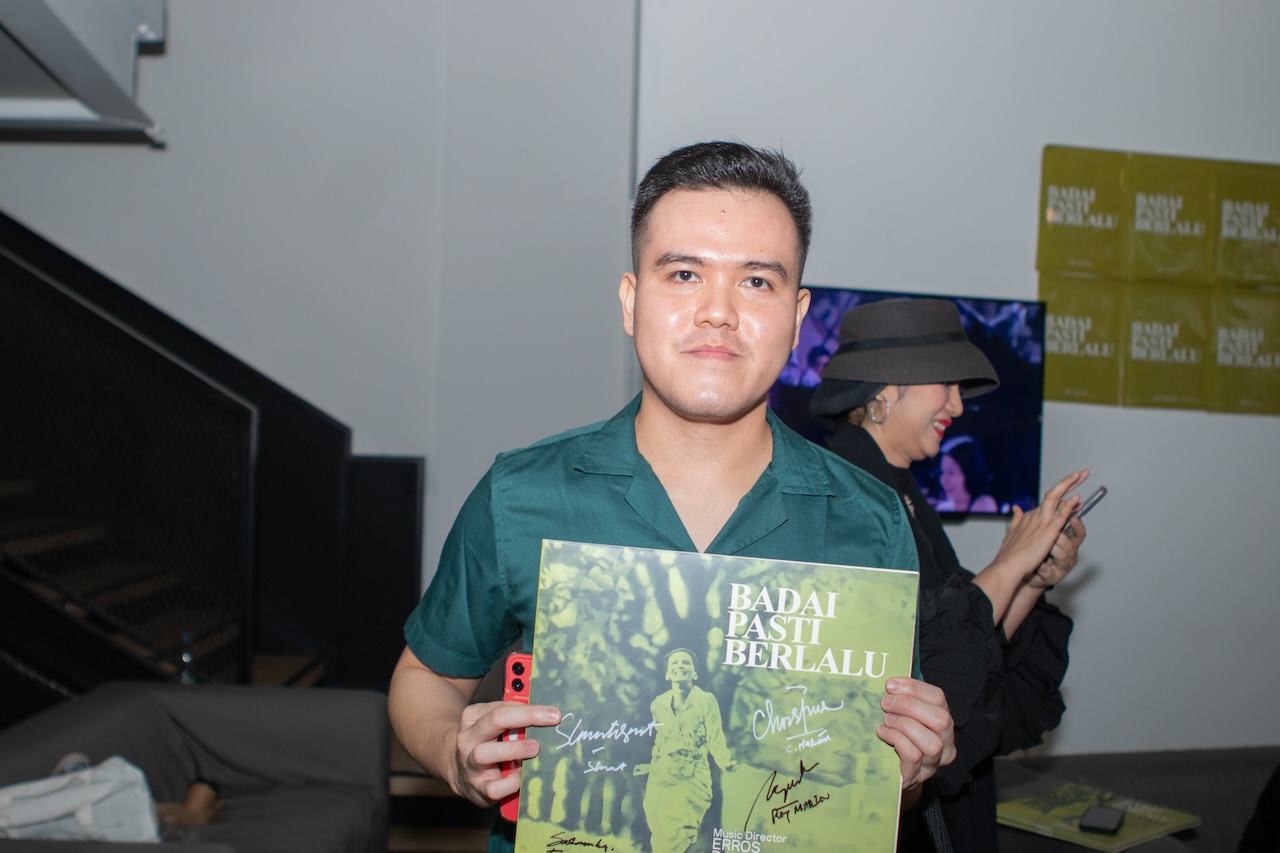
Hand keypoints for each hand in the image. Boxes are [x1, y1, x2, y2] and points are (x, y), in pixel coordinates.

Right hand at [449, 699, 560, 807]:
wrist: (459, 772)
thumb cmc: (485, 744)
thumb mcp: (493, 725)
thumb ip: (513, 716)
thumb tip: (545, 712)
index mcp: (473, 717)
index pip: (501, 706)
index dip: (529, 708)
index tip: (553, 712)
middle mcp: (468, 738)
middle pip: (494, 720)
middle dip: (525, 717)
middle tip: (551, 721)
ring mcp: (469, 764)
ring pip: (484, 753)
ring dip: (514, 749)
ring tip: (534, 748)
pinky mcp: (476, 789)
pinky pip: (493, 787)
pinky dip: (511, 783)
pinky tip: (522, 777)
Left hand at [877, 678, 955, 795]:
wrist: (890, 773)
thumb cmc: (897, 737)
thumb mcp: (903, 715)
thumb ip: (902, 699)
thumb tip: (889, 681)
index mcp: (943, 722)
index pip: (938, 698)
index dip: (914, 688)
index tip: (890, 685)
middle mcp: (946, 744)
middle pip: (941, 720)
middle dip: (909, 706)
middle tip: (885, 703)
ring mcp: (933, 763)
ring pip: (931, 742)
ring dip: (904, 725)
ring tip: (886, 720)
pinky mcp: (917, 776)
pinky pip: (914, 756)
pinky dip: (896, 740)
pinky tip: (882, 733)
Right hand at [994, 470, 1089, 582]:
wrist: (1007, 565)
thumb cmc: (1010, 554)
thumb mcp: (1012, 533)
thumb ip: (1016, 519)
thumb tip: (1016, 508)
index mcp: (1029, 517)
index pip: (1049, 500)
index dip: (1062, 491)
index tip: (1073, 485)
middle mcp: (1035, 516)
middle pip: (1053, 493)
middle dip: (1068, 481)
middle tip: (1081, 473)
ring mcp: (1041, 522)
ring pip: (1055, 498)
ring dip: (1068, 485)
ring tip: (1081, 475)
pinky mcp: (1048, 532)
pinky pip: (1060, 516)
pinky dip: (1068, 505)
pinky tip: (1077, 498)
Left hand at [1030, 520, 1084, 588]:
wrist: (1028, 573)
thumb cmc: (1039, 553)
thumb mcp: (1045, 536)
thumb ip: (1049, 519)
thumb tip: (1053, 499)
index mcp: (1068, 545)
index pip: (1079, 534)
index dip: (1078, 526)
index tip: (1074, 517)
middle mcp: (1068, 556)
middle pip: (1070, 544)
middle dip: (1060, 537)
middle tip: (1051, 533)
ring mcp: (1061, 568)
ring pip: (1062, 556)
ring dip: (1051, 550)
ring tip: (1043, 547)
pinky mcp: (1052, 578)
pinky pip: (1049, 571)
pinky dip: (1043, 567)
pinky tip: (1037, 564)